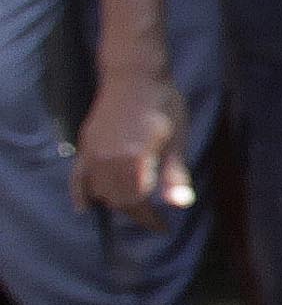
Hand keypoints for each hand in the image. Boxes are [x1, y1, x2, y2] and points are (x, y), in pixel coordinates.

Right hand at [75, 73, 186, 219]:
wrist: (134, 76)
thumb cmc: (163, 105)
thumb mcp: (177, 140)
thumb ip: (175, 174)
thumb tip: (181, 204)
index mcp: (133, 160)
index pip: (137, 202)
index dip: (149, 219)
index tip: (162, 228)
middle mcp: (108, 160)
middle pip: (117, 200)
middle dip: (135, 213)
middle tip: (152, 219)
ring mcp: (93, 153)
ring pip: (100, 191)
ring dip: (115, 203)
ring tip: (133, 208)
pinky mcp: (86, 145)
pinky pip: (78, 176)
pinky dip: (80, 193)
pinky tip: (83, 207)